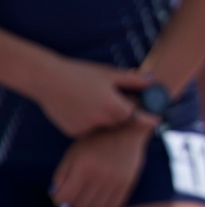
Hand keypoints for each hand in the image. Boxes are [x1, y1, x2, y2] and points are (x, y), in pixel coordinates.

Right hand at [34, 57, 156, 138]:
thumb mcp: (109, 74)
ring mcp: (87, 129)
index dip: (146, 117)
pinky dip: (90, 122)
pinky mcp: (73, 133)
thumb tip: (153, 82)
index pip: (138, 117)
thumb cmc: (81, 73)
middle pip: (121, 123)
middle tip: (118, 102)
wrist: (46, 79)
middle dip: (123, 114)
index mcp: (115, 108)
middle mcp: (102, 122)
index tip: (155, 119)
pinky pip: (89, 130)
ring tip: (94, 100)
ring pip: (104, 127)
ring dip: (105, 119)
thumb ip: (133, 81)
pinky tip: (82, 108)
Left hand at [49, 118, 151, 206]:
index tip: (59, 196)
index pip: (65, 197)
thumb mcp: (72, 153)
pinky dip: (103, 206)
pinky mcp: (127, 183)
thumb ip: (61, 175)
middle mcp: (100, 175)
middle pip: (80, 205)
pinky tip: (100, 197)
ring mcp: (115, 180)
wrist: (125, 130)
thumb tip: (56, 197)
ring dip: (88, 205)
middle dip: (73, 202)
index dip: (58, 199)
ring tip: (86, 196)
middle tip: (74, 195)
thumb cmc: (94, 142)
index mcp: (83, 166)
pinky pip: (112, 206)